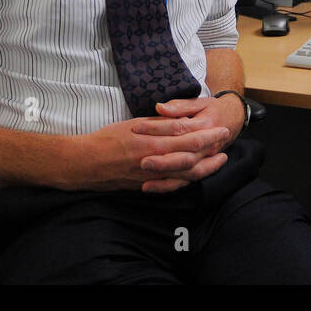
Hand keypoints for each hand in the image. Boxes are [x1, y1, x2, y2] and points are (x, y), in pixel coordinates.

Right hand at [61, 116, 229, 193]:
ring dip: (205, 168)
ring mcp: (152, 178)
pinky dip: (187, 181)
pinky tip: (196, 175)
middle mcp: (156, 163)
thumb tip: (182, 123)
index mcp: (154, 144)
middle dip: (212, 151)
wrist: (85, 163)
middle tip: (226, 143)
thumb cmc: (107, 139)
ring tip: (219, 160)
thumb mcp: (134, 125)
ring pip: (186, 175)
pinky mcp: (146, 187)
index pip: (189, 139)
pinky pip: (172, 186)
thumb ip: (160, 125)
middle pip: (192, 159)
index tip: (222, 129)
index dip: (208, 135)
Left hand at [131, 96, 246, 192]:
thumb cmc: (212, 109)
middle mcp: (207, 146)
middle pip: (185, 156)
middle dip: (163, 161)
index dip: (156, 128)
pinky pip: (183, 182)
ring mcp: (204, 159)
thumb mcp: (198, 102)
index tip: (136, 128)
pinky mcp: (198, 169)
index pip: (179, 128)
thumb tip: (159, 107)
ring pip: (185, 172)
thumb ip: (179, 106)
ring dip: (164, 176)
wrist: (233, 120)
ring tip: (143, 179)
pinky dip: (166, 186)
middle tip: (142, 162)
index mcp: (205, 125)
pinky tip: (147, 188)